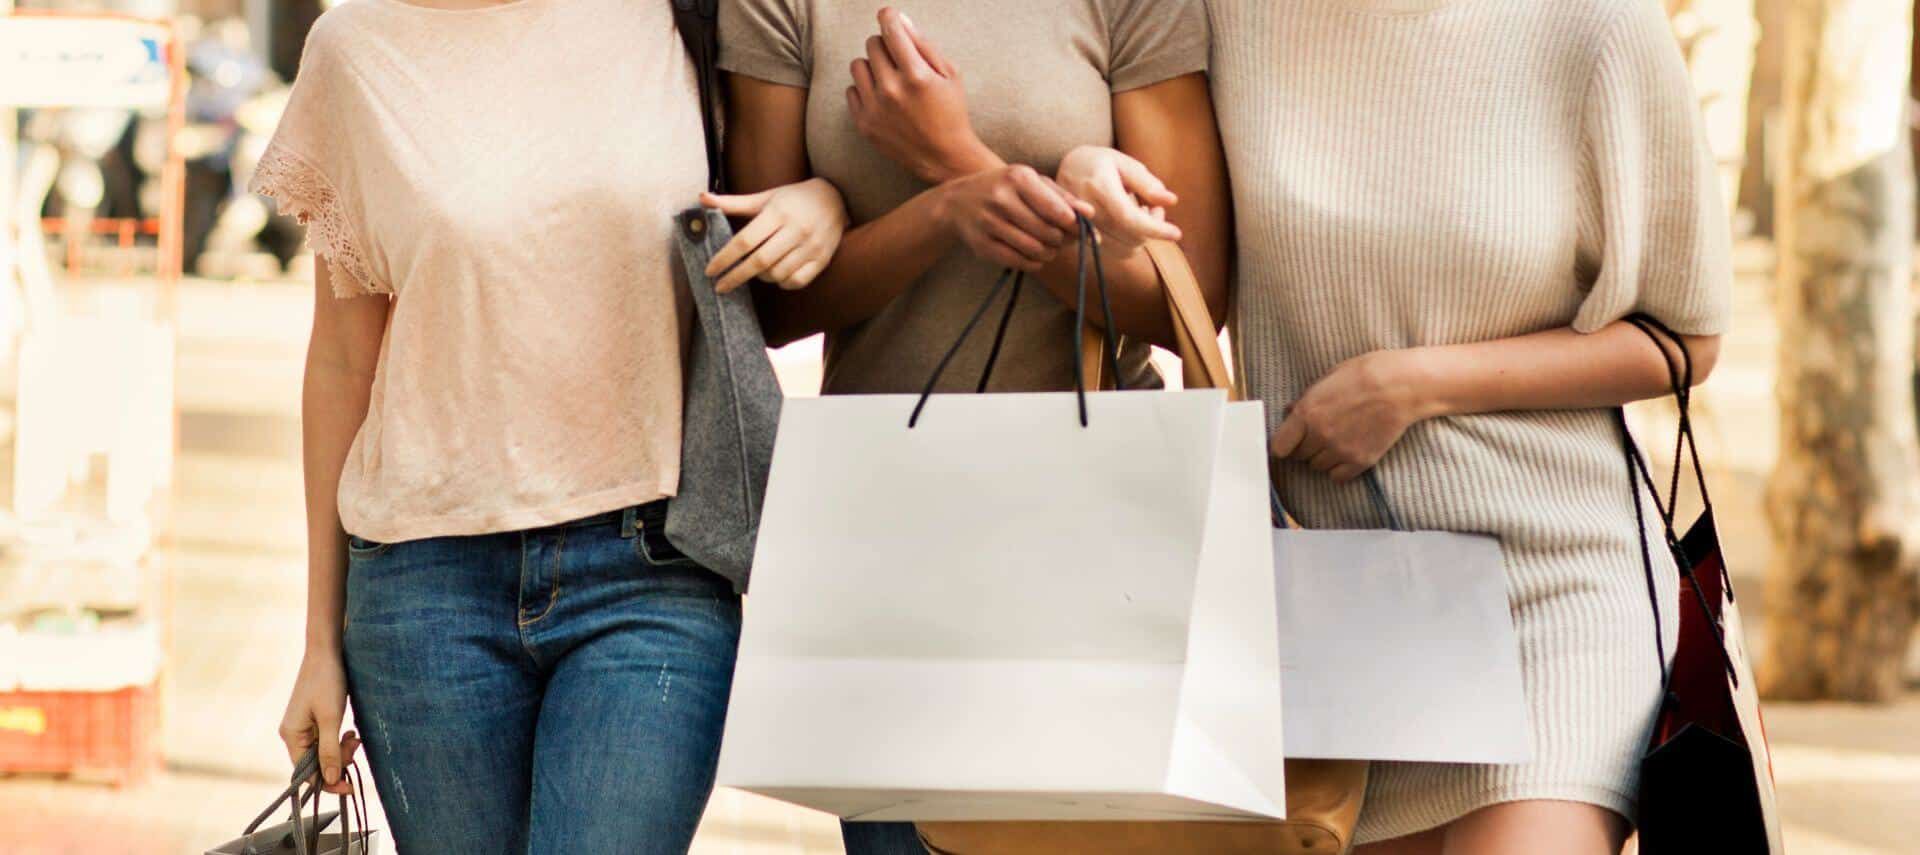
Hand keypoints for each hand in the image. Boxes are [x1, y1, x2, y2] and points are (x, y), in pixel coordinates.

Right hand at [278, 648, 360, 794]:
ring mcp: (303, 727)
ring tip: (355, 738)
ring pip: (323, 752)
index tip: (350, 786)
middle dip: (338, 761)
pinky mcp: (314, 720)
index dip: (328, 782)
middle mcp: (293, 734)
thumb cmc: (327, 681)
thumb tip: (330, 780)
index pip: (306, 773)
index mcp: (291, 736)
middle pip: (315, 764)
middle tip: (356, 747)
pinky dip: (340, 740)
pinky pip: (326, 740)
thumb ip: (330, 750)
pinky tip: (351, 733)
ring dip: (341, 750)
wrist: (327, 651)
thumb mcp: (331, 718)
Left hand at [702, 177, 848, 293]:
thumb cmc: (793, 199)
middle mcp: (796, 230)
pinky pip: (797, 281)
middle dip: (736, 277)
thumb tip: (701, 198)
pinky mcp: (822, 259)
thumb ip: (733, 202)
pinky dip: (781, 283)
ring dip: (759, 278)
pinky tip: (774, 277)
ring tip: (752, 272)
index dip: (725, 258)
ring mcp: (811, 246)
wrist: (836, 198)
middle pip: (759, 261)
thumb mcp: (765, 197)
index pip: (745, 241)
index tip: (710, 270)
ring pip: (777, 274)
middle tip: (720, 287)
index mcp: (778, 213)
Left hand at [847, 8, 995, 183]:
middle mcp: (892, 90)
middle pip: (873, 44)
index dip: (889, 17)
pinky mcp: (864, 124)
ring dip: (872, 66)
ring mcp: (875, 108)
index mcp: (916, 75)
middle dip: (886, 46)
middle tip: (899, 59)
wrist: (944, 158)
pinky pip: (851, 90)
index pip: (891, 31)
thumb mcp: (949, 75)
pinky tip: (882, 99)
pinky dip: (865, 90)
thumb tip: (900, 20)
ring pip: (858, 65)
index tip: (888, 15)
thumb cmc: (951, 112)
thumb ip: (924, 45)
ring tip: (889, 78)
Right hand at [936, 164, 1090, 271]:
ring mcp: (990, 223)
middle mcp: (1002, 199)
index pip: (1058, 211)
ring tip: (1048, 246)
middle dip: (1061, 240)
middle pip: (1049, 232)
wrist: (958, 201)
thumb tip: (1090, 214)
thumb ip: (1062, 197)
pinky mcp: (982, 245)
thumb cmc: (1005, 189)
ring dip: (1049, 253)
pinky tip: (1034, 255)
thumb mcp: (1031, 183)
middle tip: (1061, 238)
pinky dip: (1035, 263)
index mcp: (1018, 178)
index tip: (1078, 228)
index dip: (1074, 225)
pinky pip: (1020, 262)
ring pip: (1036, 249)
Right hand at [1055, 146, 1180, 249]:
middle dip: (1152, 226)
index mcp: (1100, 187)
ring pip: (1125, 249)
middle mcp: (1087, 211)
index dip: (1155, 228)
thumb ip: (1147, 183)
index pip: (1130, 218)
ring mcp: (1080, 228)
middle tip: (1153, 205)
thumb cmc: (1101, 163)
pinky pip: (1114, 252)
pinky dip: (1127, 242)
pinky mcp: (1080, 240)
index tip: (1177, 233)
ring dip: (1140, 235)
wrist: (1067, 169)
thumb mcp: (1124, 163)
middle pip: (1131, 237)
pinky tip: (1125, 224)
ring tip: (1139, 212)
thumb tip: (1171, 201)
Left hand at [1270, 350, 1430, 481]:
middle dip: (1305, 446)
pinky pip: (1338, 476)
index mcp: (1307, 413)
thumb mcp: (1329, 378)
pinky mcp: (1361, 461)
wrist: (1403, 384)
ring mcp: (1341, 451)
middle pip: (1299, 456)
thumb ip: (1307, 399)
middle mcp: (1320, 436)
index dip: (1283, 444)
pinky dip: (1339, 469)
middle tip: (1319, 434)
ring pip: (1317, 466)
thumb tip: (1289, 411)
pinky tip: (1347, 453)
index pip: (1279, 447)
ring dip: (1322, 457)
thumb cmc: (1366, 373)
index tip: (1289, 441)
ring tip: (1337, 440)